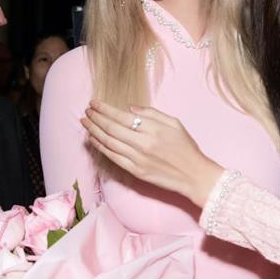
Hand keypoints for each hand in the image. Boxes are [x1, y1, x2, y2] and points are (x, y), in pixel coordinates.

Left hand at [82, 101, 223, 206]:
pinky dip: (101, 148)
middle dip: (96, 118)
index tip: (94, 103)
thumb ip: (151, 113)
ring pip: (109, 143)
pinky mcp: (136, 172)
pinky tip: (93, 140)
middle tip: (86, 111)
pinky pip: (113, 158)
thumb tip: (129, 108)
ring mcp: (138, 159)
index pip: (121, 117)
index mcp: (153, 129)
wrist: (193, 175)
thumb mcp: (174, 123)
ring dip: (94, 132)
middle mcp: (143, 144)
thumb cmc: (186, 147)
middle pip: (111, 129)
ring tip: (85, 123)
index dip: (104, 109)